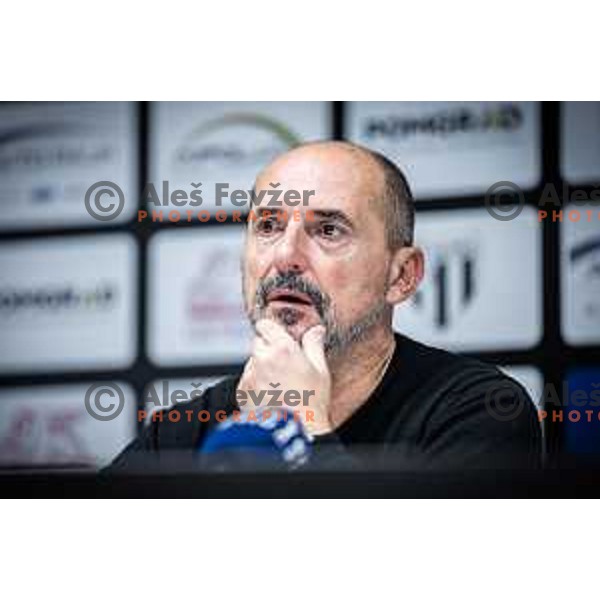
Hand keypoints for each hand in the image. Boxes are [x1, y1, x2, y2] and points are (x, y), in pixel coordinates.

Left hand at [237, 319, 332, 434]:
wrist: (296, 433)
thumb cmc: (312, 403)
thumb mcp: (320, 371)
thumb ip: (314, 345)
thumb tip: (316, 330)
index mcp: (283, 349)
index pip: (264, 325)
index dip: (272, 331)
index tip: (278, 339)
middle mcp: (262, 359)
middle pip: (257, 343)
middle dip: (268, 350)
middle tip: (284, 368)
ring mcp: (250, 375)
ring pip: (252, 362)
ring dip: (261, 368)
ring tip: (279, 387)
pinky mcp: (242, 391)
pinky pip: (247, 379)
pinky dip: (255, 384)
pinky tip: (271, 396)